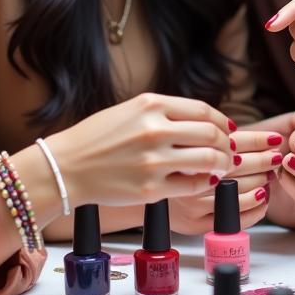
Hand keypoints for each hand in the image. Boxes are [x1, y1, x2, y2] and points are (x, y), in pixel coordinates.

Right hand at [47, 93, 232, 207]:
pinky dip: (206, 183)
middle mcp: (154, 130)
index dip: (221, 121)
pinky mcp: (150, 189)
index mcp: (151, 105)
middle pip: (210, 134)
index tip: (227, 129)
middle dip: (226, 144)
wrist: (65, 168)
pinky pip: (192, 185)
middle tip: (229, 151)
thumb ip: (166, 113)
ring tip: (222, 167)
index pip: (202, 111)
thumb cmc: (98, 138)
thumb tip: (205, 123)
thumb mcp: (131, 111)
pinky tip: (206, 181)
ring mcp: (153, 161)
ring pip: (208, 160)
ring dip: (222, 164)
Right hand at [167, 124, 281, 233]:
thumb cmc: (167, 162)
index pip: (234, 142)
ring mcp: (193, 202)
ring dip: (261, 183)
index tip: (275, 138)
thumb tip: (251, 133)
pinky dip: (255, 209)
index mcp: (188, 149)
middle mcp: (190, 177)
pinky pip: (234, 219)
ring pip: (239, 193)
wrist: (135, 187)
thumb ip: (213, 136)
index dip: (258, 140)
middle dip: (264, 160)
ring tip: (270, 175)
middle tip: (276, 156)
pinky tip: (261, 199)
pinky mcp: (194, 224)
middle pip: (239, 166)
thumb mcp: (183, 139)